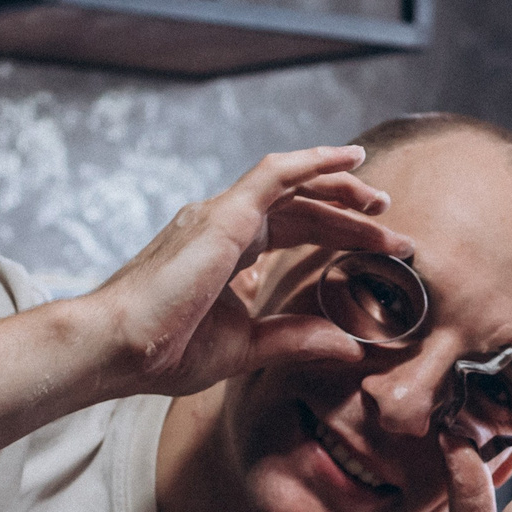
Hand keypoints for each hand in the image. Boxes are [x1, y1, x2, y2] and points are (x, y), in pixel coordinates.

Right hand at [83, 146, 415, 398]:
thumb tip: (349, 347)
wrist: (118, 350)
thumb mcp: (248, 348)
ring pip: (294, 184)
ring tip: (381, 199)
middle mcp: (225, 224)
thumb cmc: (165, 352)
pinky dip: (314, 162)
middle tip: (393, 225)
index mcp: (228, 252)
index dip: (340, 235)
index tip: (383, 250)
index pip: (295, 230)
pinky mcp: (223, 216)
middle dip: (350, 212)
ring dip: (342, 186)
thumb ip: (297, 340)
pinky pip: (276, 174)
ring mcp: (222, 215)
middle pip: (301, 206)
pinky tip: (350, 159)